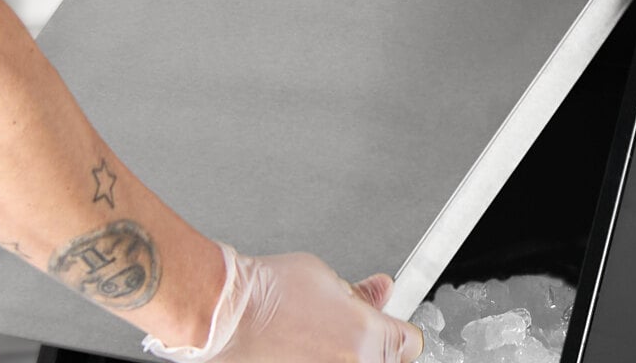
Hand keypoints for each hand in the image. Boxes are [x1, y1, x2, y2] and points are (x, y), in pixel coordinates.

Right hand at [144, 246, 423, 361]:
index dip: (401, 330)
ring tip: (319, 340)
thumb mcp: (328, 279)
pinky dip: (321, 360)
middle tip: (348, 330)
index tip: (394, 326)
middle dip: (375, 345)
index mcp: (366, 339)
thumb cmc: (270, 295)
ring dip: (346, 356)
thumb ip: (361, 294)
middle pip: (385, 361)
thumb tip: (380, 291)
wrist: (225, 317)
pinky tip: (305, 350)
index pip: (409, 344)